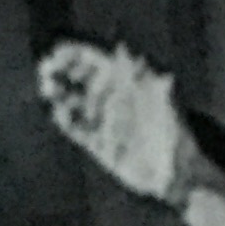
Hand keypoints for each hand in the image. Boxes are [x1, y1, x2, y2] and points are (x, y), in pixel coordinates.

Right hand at [36, 39, 183, 201]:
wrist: (178, 175)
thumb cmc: (178, 134)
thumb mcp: (166, 102)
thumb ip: (144, 75)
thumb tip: (126, 50)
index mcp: (127, 83)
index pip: (95, 61)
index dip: (75, 54)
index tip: (57, 53)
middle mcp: (113, 99)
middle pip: (78, 78)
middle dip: (60, 71)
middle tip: (47, 71)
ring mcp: (104, 122)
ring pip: (72, 101)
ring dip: (57, 93)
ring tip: (49, 89)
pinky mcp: (98, 144)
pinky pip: (76, 129)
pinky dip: (65, 120)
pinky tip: (60, 113)